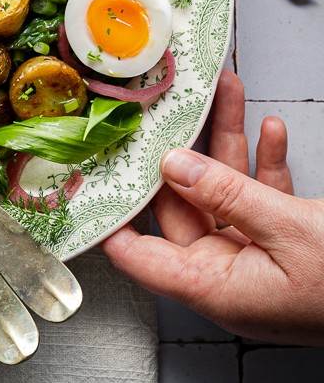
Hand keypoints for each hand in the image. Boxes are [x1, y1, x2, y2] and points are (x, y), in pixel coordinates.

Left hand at [102, 71, 323, 344]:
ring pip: (227, 195)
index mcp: (214, 289)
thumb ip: (228, 194)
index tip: (95, 168)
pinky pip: (263, 203)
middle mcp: (228, 278)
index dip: (112, 212)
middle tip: (174, 104)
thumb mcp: (288, 230)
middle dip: (183, 150)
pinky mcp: (286, 249)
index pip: (138, 254)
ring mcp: (257, 263)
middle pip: (184, 208)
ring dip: (231, 145)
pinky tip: (269, 130)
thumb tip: (173, 164)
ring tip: (227, 93)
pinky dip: (265, 166)